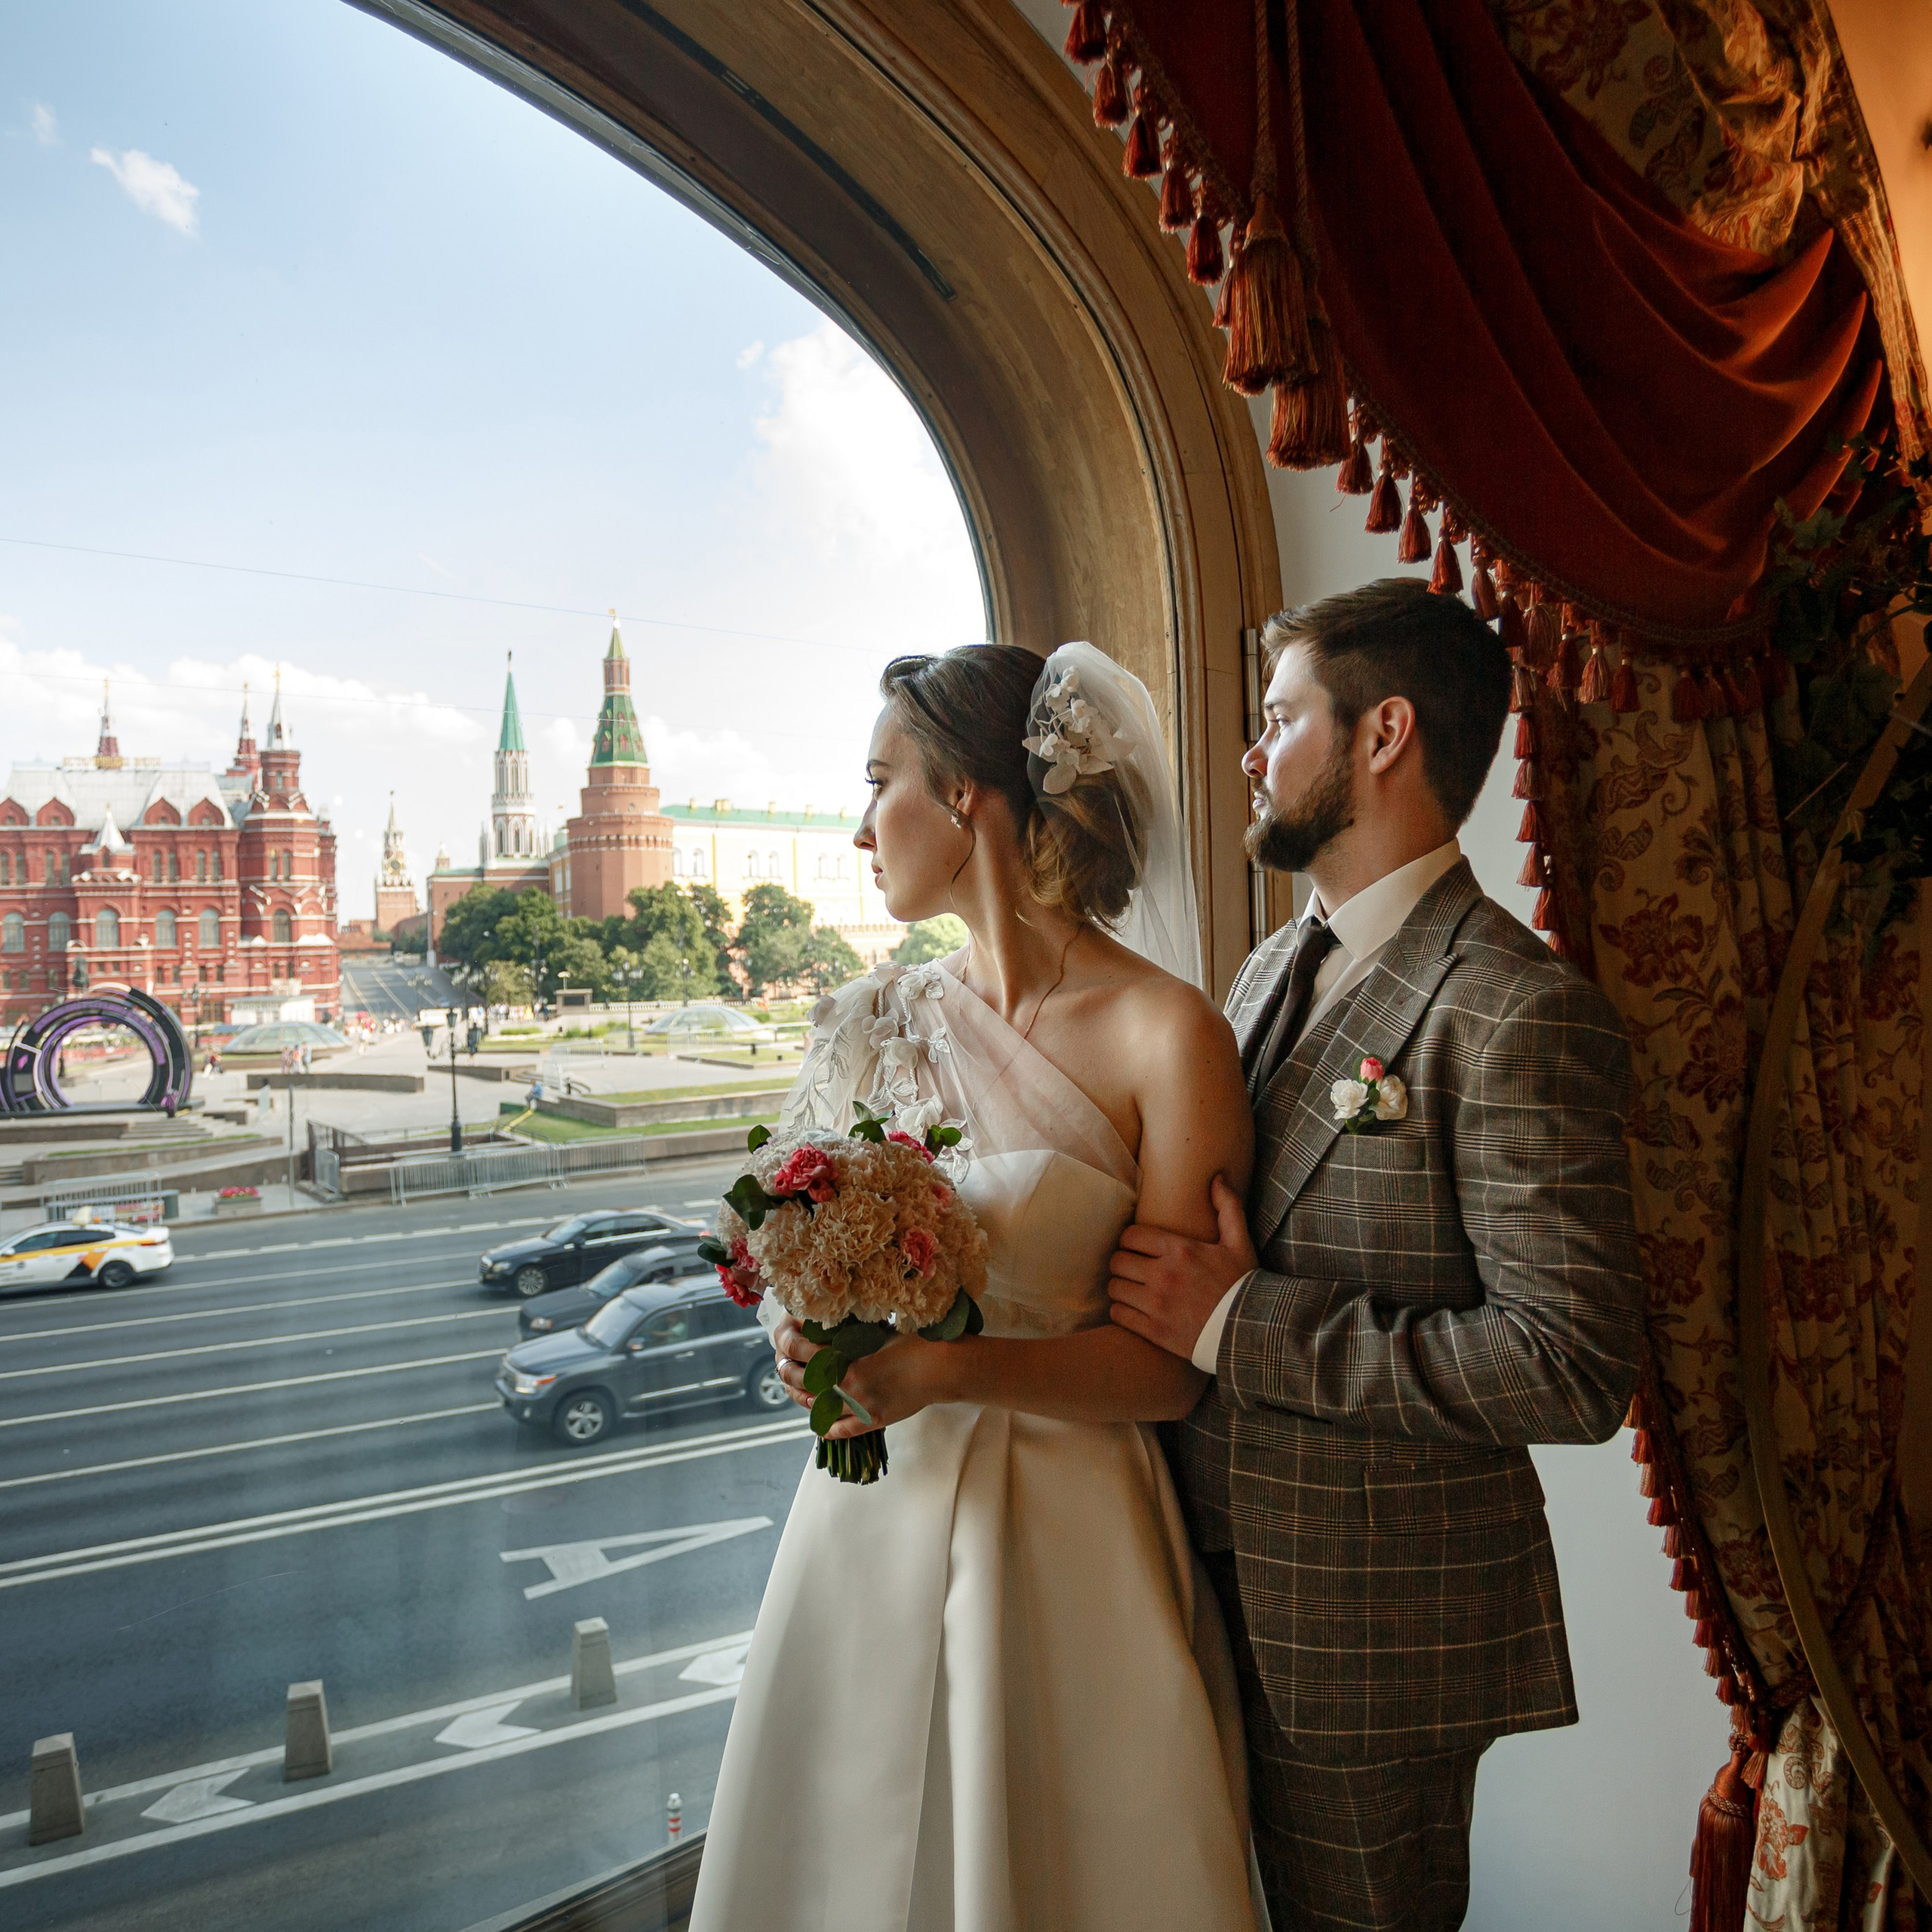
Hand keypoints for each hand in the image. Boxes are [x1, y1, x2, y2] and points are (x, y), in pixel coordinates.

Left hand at [770, 1313, 947, 1437]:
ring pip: (820, 1410)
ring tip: (796, 1391)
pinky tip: (818, 1422)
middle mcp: (851, 1389)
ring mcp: (862, 1409)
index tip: (788, 1344)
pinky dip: (827, 1428)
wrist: (942, 1368)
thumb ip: (854, 1335)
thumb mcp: (879, 1332)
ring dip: (804, 1400)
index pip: (811, 1358)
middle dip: (791, 1376)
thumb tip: (834, 1327)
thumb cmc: (915, 1344)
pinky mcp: (873, 1422)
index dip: (795, 1351)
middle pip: (809, 1386)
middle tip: (783, 1367)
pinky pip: (843, 1431)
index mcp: (851, 1363)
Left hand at [1107, 1175, 1256, 1361]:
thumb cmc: (1243, 1285)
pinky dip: (1121, 1311)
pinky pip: (1119, 1314)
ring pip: (1114, 1287)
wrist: (1249, 1332)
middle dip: (1123, 1262)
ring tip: (1131, 1287)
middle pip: (1117, 1261)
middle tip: (1132, 1267)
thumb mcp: (1239, 1243)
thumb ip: (1227, 1207)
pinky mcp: (1154, 1330)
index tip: (1136, 1246)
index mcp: (1180, 1250)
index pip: (1130, 1236)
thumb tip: (1217, 1178)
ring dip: (1120, 1286)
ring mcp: (1157, 1304)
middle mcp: (1164, 1275)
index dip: (1130, 1239)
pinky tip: (1133, 1309)